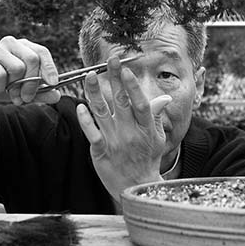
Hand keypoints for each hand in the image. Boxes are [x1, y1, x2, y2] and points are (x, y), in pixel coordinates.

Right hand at [0, 36, 60, 105]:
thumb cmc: (2, 85)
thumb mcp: (24, 91)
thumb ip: (41, 93)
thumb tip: (57, 95)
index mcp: (24, 47)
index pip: (42, 52)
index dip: (49, 67)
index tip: (53, 84)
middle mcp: (11, 43)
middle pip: (32, 59)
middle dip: (32, 83)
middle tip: (26, 97)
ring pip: (17, 67)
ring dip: (15, 87)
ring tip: (9, 92)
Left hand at [75, 56, 171, 201]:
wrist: (137, 186)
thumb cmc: (148, 159)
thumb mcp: (158, 137)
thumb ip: (156, 116)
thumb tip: (164, 97)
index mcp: (146, 128)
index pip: (140, 103)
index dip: (132, 85)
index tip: (126, 69)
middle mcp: (130, 133)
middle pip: (120, 101)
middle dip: (114, 78)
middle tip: (110, 59)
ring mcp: (114, 141)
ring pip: (101, 112)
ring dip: (94, 92)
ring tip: (89, 75)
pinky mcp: (100, 151)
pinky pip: (91, 132)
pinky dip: (85, 119)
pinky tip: (80, 106)